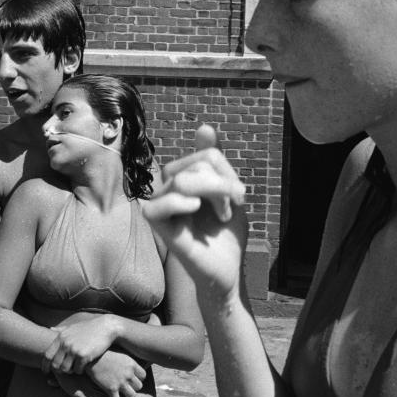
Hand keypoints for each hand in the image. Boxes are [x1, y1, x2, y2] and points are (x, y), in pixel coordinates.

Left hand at [42, 315, 116, 374]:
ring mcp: (74, 350)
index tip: (46, 371)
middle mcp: (66, 344)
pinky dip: (80, 371)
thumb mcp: (74, 326)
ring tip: (75, 368)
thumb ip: (61, 329)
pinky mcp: (84, 356)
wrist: (107, 327)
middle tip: (65, 371)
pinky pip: (77, 370)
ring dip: (70, 371)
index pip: (47, 355)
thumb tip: (50, 328)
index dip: (45, 365)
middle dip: (59, 370)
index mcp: (61, 337)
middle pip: (56, 365)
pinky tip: (84, 366)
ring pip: (66, 369)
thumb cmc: (90, 327)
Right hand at [86, 350, 146, 396]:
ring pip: (132, 396)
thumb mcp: (121, 355)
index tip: (133, 380)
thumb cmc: (105, 355)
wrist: (92, 358)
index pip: (143, 376)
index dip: (138, 379)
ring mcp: (120, 382)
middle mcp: (128, 374)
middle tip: (128, 388)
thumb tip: (135, 366)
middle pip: (139, 386)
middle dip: (134, 388)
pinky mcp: (111, 389)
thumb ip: (129, 362)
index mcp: (132, 364)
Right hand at [141, 132, 247, 303]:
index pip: (205, 155)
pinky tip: (195, 208)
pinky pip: (158, 205)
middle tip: (229, 209)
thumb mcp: (228, 191)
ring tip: (222, 215)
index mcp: (184, 177)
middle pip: (197, 164)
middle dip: (223, 185)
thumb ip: (216, 160)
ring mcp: (162, 207)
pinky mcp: (159, 228)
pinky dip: (180, 202)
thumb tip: (204, 127)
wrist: (228, 269)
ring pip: (184, 179)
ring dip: (214, 196)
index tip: (238, 196)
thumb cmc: (225, 234)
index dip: (228, 172)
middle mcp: (168, 189)